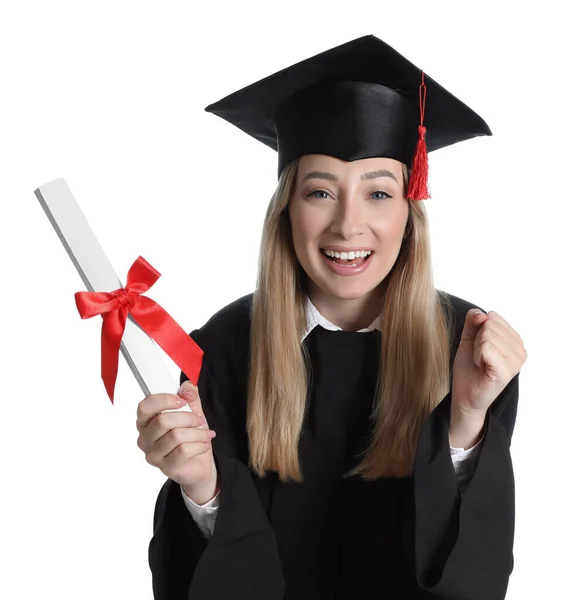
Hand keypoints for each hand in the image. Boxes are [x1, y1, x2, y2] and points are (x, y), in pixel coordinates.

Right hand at [136, 380, 217, 497]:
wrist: (199, 463)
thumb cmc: (190, 436)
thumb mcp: (192, 411)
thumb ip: (190, 396)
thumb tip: (188, 388)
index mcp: (146, 422)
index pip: (145, 407)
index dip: (164, 401)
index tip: (183, 401)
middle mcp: (145, 439)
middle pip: (162, 421)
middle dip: (188, 418)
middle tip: (199, 420)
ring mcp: (154, 455)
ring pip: (176, 436)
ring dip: (197, 433)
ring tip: (205, 434)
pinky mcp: (166, 467)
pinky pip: (184, 451)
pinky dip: (200, 445)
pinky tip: (204, 444)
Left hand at [452, 308, 526, 416]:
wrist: (464, 394)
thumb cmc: (469, 368)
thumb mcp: (469, 339)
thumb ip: (474, 322)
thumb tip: (481, 313)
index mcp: (515, 341)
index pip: (492, 318)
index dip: (478, 331)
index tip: (480, 348)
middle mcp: (520, 351)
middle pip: (490, 326)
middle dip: (477, 341)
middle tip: (479, 357)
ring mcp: (515, 362)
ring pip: (487, 336)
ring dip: (476, 350)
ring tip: (480, 363)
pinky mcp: (506, 371)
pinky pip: (486, 348)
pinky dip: (476, 356)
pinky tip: (481, 367)